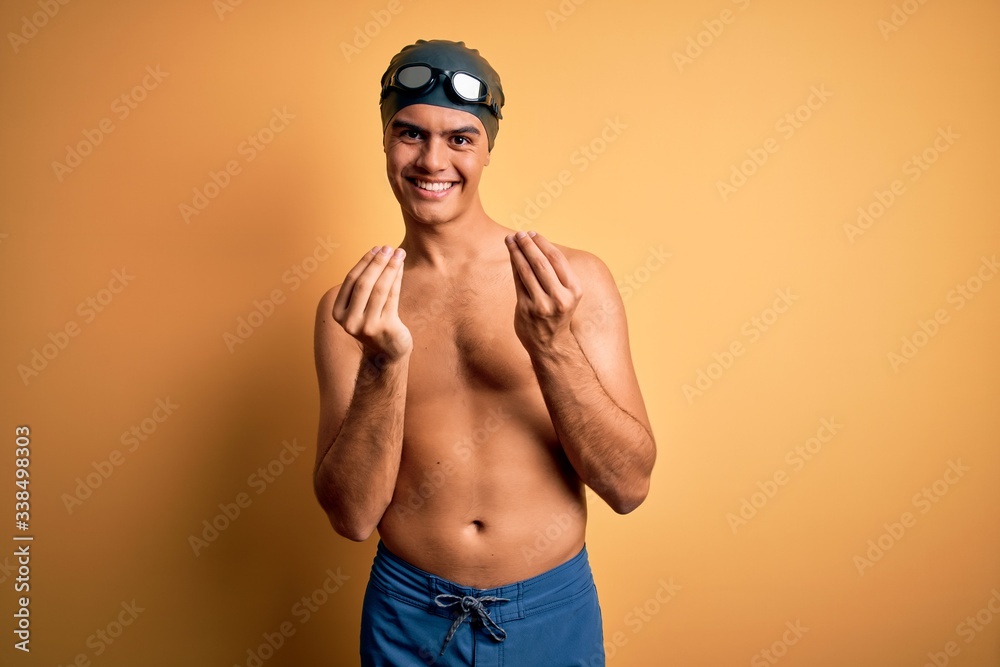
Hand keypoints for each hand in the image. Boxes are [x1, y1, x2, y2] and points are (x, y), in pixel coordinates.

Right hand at [333, 245, 411, 360]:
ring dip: (390, 268)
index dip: (364, 262)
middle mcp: (349, 321)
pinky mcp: (385, 328)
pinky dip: (397, 279)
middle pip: (364, 284)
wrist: (388, 351)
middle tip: (388, 247)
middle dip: (377, 263)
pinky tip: (401, 267)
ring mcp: (367, 326)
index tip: (376, 248)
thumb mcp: (362, 306)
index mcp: (338, 313)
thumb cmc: (375, 321)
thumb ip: (363, 285)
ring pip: (379, 289)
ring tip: (399, 253)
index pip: (351, 281)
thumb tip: (378, 252)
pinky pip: (392, 297)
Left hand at [505, 231, 582, 353]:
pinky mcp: (527, 309)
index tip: (532, 233)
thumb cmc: (557, 312)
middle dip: (527, 245)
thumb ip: (556, 273)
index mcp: (574, 290)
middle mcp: (560, 297)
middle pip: (540, 263)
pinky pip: (518, 282)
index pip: (557, 259)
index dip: (543, 243)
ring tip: (510, 240)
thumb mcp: (566, 293)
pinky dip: (514, 266)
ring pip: (526, 271)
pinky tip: (511, 256)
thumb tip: (536, 244)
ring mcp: (542, 304)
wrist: (551, 343)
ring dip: (517, 252)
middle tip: (519, 233)